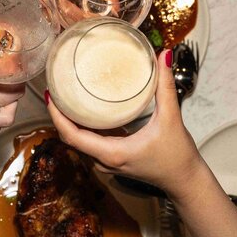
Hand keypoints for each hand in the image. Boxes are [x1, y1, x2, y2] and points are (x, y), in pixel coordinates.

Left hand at [45, 49, 205, 200]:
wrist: (185, 180)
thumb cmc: (178, 156)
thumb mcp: (171, 119)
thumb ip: (166, 87)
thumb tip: (163, 55)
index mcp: (111, 153)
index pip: (72, 136)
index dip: (57, 117)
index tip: (51, 97)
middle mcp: (104, 160)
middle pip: (71, 137)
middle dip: (59, 115)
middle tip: (55, 89)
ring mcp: (107, 162)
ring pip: (79, 141)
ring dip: (69, 121)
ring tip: (63, 96)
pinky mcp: (113, 158)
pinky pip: (90, 142)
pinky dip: (83, 126)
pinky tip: (83, 109)